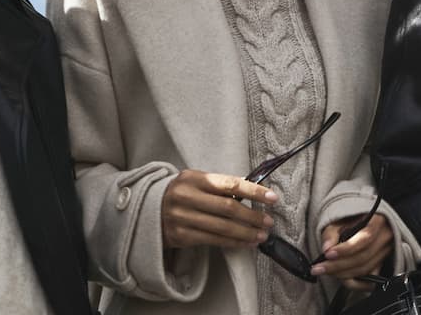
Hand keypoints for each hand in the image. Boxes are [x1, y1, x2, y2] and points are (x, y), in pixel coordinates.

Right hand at [162, 170, 278, 248]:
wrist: (148, 209)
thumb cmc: (182, 193)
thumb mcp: (196, 181)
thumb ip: (219, 185)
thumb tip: (254, 192)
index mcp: (193, 178)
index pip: (229, 184)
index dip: (253, 191)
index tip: (272, 198)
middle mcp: (186, 196)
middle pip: (228, 208)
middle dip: (252, 216)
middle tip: (268, 221)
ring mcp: (181, 217)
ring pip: (222, 228)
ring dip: (246, 233)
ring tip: (261, 235)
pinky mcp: (180, 235)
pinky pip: (213, 240)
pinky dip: (233, 242)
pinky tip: (246, 242)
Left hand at [311, 214, 393, 289]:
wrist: (360, 223)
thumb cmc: (348, 220)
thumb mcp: (337, 221)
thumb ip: (330, 234)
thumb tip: (326, 248)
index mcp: (377, 221)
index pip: (365, 238)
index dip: (346, 248)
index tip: (328, 254)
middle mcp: (385, 238)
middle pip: (363, 257)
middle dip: (338, 266)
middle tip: (320, 268)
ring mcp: (385, 253)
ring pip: (365, 270)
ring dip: (343, 274)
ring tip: (325, 271)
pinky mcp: (382, 266)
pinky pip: (369, 281)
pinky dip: (353, 283)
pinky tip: (340, 278)